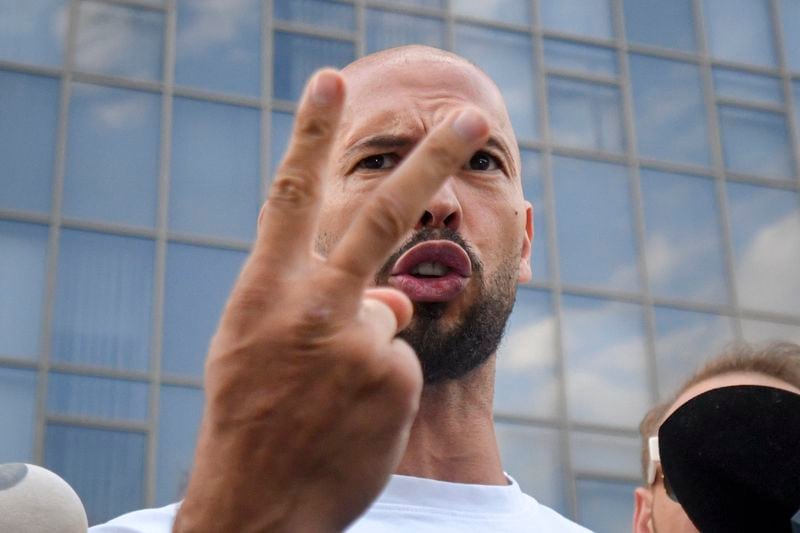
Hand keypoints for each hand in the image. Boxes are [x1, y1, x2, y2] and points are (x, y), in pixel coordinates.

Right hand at [173, 69, 488, 532]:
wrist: (257, 503)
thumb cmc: (250, 416)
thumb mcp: (253, 345)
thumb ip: (311, 299)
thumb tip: (393, 292)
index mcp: (263, 289)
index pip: (289, 196)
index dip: (309, 134)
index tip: (329, 82)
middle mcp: (312, 303)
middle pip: (383, 213)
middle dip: (431, 159)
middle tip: (467, 118)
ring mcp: (358, 339)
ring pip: (388, 315)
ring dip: (365, 349)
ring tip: (328, 398)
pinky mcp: (395, 376)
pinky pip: (401, 361)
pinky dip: (381, 384)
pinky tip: (351, 417)